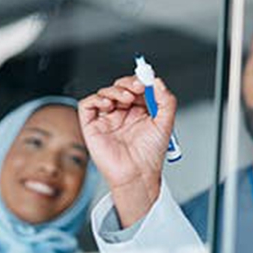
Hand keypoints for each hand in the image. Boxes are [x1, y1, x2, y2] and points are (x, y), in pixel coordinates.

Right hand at [78, 75, 175, 226]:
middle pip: (120, 86)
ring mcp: (107, 118)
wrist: (138, 174)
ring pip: (104, 92)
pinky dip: (96, 99)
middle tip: (138, 86)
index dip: (141, 80)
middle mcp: (122, 113)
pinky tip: (109, 104)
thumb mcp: (165, 123)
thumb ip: (165, 100)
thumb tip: (158, 82)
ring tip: (127, 98)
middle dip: (128, 82)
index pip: (137, 87)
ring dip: (115, 90)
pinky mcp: (92, 126)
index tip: (147, 78)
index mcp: (139, 111)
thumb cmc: (150, 154)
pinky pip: (87, 105)